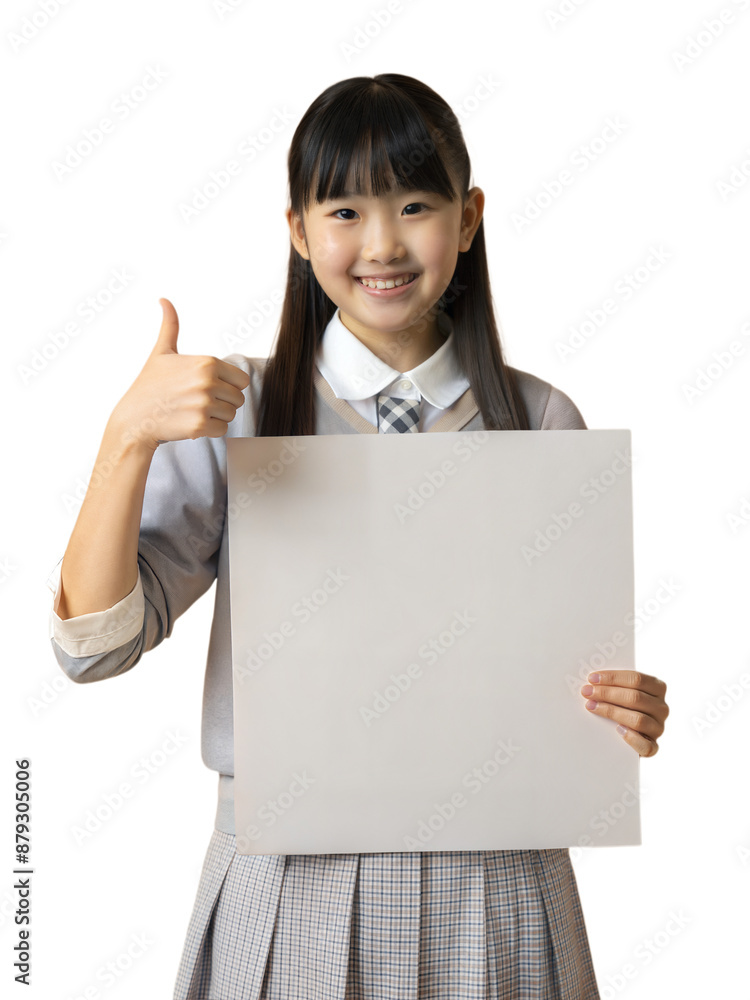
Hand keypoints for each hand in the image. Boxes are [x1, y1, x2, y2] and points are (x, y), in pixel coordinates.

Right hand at [110, 298, 250, 452]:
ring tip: (191, 411)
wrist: (134, 419)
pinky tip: (189, 423)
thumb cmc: (149, 385)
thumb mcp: (161, 352)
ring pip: (230, 415)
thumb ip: (170, 326)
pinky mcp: (200, 426)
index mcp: (206, 363)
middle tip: (196, 402)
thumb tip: (164, 300)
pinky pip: (222, 430)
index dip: (226, 386)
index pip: (241, 380)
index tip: (205, 388)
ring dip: (215, 417)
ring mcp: (204, 404)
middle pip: (238, 398)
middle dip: (221, 402)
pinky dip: (209, 431)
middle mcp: (207, 382)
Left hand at [580, 670, 668, 756]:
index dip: (613, 678)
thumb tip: (592, 681)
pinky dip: (631, 737)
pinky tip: (617, 730)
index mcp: (658, 688)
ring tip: (592, 706)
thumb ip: (616, 685)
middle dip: (607, 693)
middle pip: (635, 697)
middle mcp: (662, 708)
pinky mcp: (654, 747)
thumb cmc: (624, 707)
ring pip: (638, 719)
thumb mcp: (624, 692)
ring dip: (611, 712)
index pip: (637, 679)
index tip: (592, 678)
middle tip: (587, 692)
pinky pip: (645, 745)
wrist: (627, 739)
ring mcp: (659, 728)